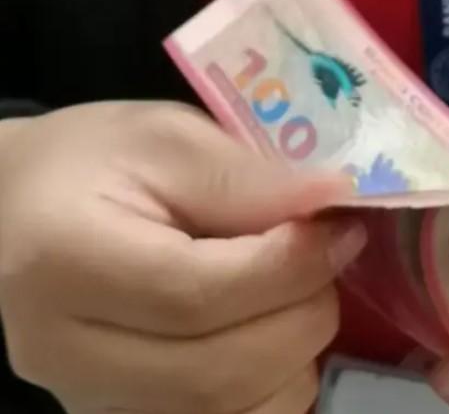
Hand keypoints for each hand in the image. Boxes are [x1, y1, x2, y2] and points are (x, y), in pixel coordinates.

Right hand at [0, 102, 365, 413]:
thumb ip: (247, 176)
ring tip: (297, 293)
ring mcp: (89, 401)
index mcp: (65, 262)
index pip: (196, 295)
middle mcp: (64, 352)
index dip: (289, 268)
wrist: (27, 212)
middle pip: (218, 371)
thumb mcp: (168, 138)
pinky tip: (275, 334)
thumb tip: (335, 200)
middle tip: (328, 260)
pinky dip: (277, 388)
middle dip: (303, 314)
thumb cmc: (98, 164)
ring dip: (297, 357)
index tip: (341, 231)